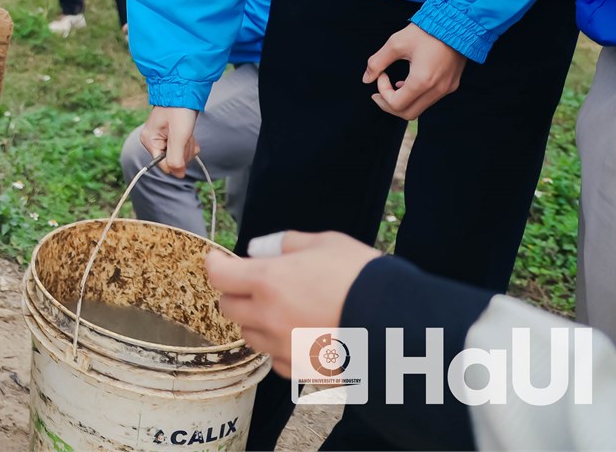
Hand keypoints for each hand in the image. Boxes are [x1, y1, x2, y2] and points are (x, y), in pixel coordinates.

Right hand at [137, 105, 198, 177]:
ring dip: (188, 145)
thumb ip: (176, 158)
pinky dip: (189, 142)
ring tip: (186, 130)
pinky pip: (182, 148)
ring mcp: (162, 139)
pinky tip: (188, 132)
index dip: (177, 160)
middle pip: (172, 161)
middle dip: (184, 150)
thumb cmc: (179, 110)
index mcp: (149, 140)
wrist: (184, 90)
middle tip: (185, 134)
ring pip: (179, 155)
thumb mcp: (179, 136)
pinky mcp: (171, 136)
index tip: (183, 145)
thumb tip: (179, 175)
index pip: (164, 165)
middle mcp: (153, 141)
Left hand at [205, 232, 382, 375]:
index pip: (219, 275)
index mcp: (268, 282)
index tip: (220, 260)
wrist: (400, 326)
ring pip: (251, 336)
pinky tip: (300, 336)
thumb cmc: (363, 278)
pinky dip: (280, 348)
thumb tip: (259, 249)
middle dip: (236, 294)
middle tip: (254, 286)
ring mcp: (284, 348)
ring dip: (258, 322)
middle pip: (228, 308)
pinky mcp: (302, 371)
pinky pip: (276, 361)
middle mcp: (268, 317)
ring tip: (284, 311)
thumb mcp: (326, 244)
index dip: (215, 264)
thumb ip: (285, 243)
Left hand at [363, 23, 465, 119]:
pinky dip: (415, 96)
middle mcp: (437, 89)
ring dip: (402, 101)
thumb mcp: (396, 43)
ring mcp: (447, 88)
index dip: (382, 92)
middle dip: (389, 105)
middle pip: (408, 113)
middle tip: (378, 92)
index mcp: (423, 81)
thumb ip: (377, 62)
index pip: (396, 104)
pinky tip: (406, 82)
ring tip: (391, 85)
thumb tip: (366, 79)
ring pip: (420, 108)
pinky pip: (430, 100)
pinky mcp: (452, 85)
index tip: (381, 74)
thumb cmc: (426, 31)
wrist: (457, 23)